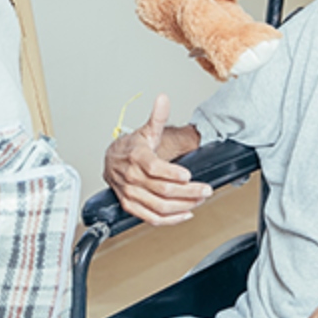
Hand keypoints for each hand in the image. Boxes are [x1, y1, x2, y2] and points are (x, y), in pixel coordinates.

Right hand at [102, 95, 210, 224]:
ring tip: (199, 200)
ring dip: (183, 205)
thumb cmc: (132, 147)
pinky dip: (170, 219)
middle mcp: (132, 178)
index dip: (173, 173)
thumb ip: (157, 116)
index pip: (155, 168)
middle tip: (206, 190)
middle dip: (189, 191)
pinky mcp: (131, 206)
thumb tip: (163, 98)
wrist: (111, 161)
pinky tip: (185, 213)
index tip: (189, 175)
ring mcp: (131, 194)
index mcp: (137, 158)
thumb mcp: (146, 131)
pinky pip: (152, 217)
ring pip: (160, 206)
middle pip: (163, 190)